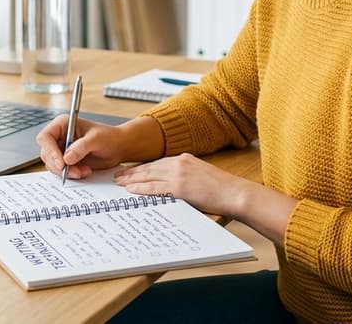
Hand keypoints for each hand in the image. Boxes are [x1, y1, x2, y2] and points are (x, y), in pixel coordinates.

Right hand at [35, 115, 133, 179]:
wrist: (117, 147)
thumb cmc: (109, 137)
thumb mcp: (96, 139)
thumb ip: (81, 147)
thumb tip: (67, 158)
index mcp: (63, 125)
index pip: (46, 137)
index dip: (50, 150)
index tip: (61, 163)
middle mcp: (59, 137)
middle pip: (47, 154)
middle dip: (59, 165)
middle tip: (74, 172)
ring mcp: (62, 150)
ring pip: (53, 165)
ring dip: (67, 172)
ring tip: (83, 171)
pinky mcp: (67, 161)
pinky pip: (61, 171)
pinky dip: (72, 174)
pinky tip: (85, 171)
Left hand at [113, 153, 250, 216]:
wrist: (234, 192)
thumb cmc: (222, 188)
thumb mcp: (201, 175)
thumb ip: (186, 176)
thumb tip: (171, 185)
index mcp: (185, 159)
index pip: (158, 162)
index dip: (142, 167)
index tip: (131, 170)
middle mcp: (179, 163)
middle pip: (149, 167)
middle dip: (132, 172)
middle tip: (118, 175)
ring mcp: (179, 174)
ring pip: (148, 176)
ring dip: (131, 179)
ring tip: (119, 183)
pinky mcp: (179, 187)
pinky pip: (155, 188)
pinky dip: (141, 188)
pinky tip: (131, 190)